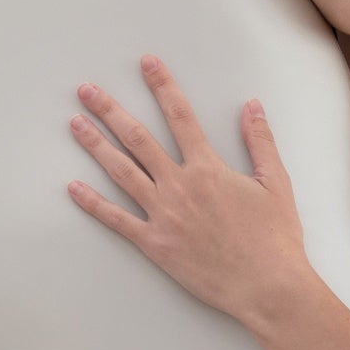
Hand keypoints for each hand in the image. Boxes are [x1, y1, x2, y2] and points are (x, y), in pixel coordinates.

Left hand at [64, 55, 309, 324]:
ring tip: (75, 124)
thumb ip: (260, 141)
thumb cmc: (276, 238)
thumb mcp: (276, 183)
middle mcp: (179, 186)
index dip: (162, 86)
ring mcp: (163, 215)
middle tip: (87, 90)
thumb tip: (252, 105)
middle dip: (110, 110)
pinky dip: (93, 203)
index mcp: (208, 168)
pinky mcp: (155, 244)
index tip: (147, 63)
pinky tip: (73, 187)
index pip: (180, 116)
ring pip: (121, 172)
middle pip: (137, 138)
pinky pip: (117, 219)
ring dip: (95, 145)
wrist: (268, 286)